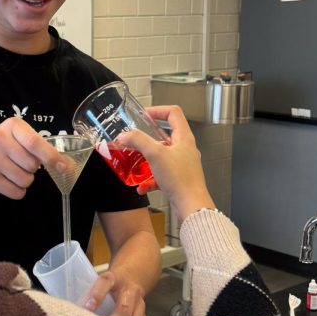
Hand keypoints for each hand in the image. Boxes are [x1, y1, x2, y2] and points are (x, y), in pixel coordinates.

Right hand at [0, 117, 67, 199]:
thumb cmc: (1, 144)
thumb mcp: (16, 135)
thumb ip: (38, 145)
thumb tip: (64, 164)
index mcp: (12, 126)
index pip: (35, 143)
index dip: (51, 156)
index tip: (63, 166)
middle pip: (32, 165)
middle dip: (32, 168)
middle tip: (20, 162)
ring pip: (26, 180)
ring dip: (25, 180)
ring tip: (12, 171)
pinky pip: (16, 192)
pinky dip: (17, 190)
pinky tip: (7, 180)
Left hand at [84, 269, 148, 315]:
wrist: (132, 276)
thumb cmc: (108, 285)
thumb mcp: (99, 282)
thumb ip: (88, 295)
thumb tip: (72, 315)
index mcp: (114, 279)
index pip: (105, 283)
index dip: (97, 295)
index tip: (88, 307)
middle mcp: (129, 291)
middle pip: (124, 309)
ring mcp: (140, 304)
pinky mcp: (145, 315)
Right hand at [116, 106, 214, 222]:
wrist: (191, 205)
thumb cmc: (181, 180)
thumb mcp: (155, 155)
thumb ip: (138, 141)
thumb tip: (126, 135)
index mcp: (184, 138)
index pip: (173, 113)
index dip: (158, 110)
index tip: (144, 115)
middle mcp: (184, 149)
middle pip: (165, 135)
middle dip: (147, 138)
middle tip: (135, 139)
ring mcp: (182, 164)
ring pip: (161, 157)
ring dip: (146, 160)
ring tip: (135, 163)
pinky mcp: (178, 179)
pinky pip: (161, 175)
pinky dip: (150, 179)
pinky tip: (141, 187)